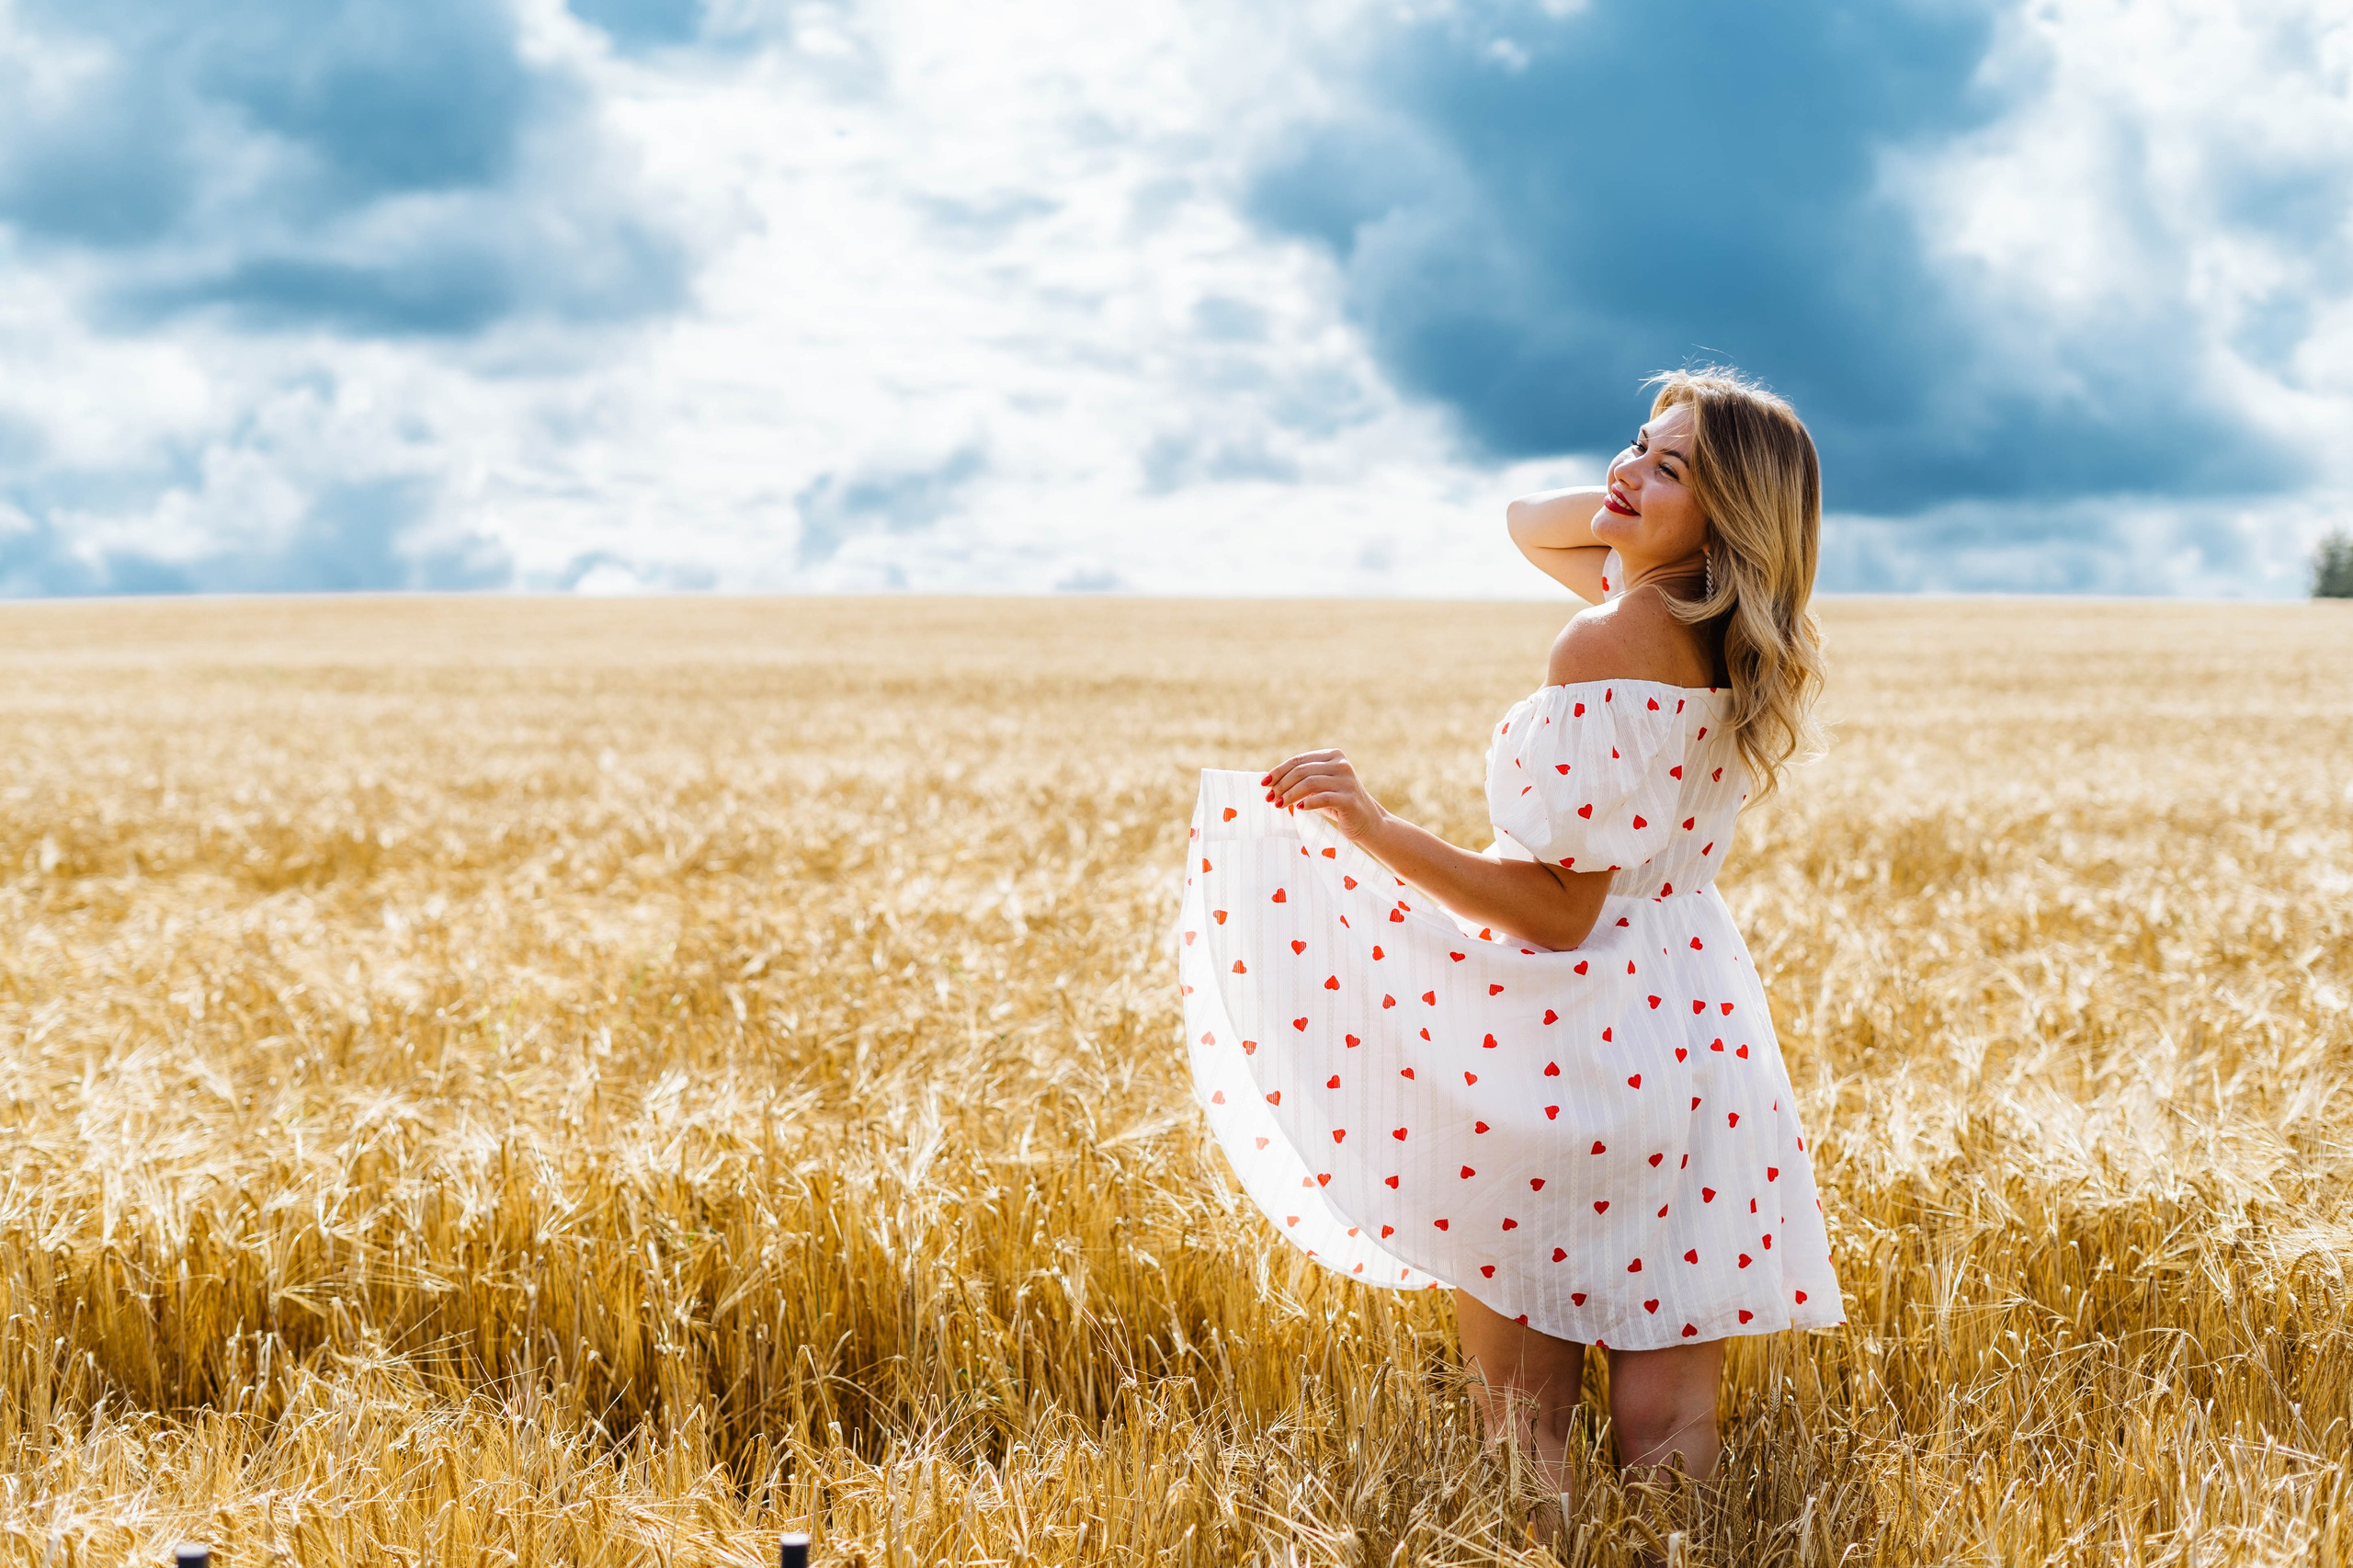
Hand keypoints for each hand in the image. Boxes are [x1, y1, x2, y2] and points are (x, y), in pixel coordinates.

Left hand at [1263, 750, 1386, 840]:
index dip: (1279, 771)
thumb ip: (1301, 780)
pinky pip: (1322, 798)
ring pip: (1309, 783)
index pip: (1299, 760)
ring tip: (1279, 805)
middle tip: (1270, 798)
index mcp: (1333, 756)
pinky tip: (1299, 809)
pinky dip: (1307, 803)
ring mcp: (1347, 781)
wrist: (1367, 821)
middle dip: (1282, 785)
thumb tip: (1270, 781)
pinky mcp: (1349, 798)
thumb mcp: (1319, 787)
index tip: (1265, 783)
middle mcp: (1341, 765)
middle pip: (1302, 771)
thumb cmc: (1338, 803)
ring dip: (1290, 795)